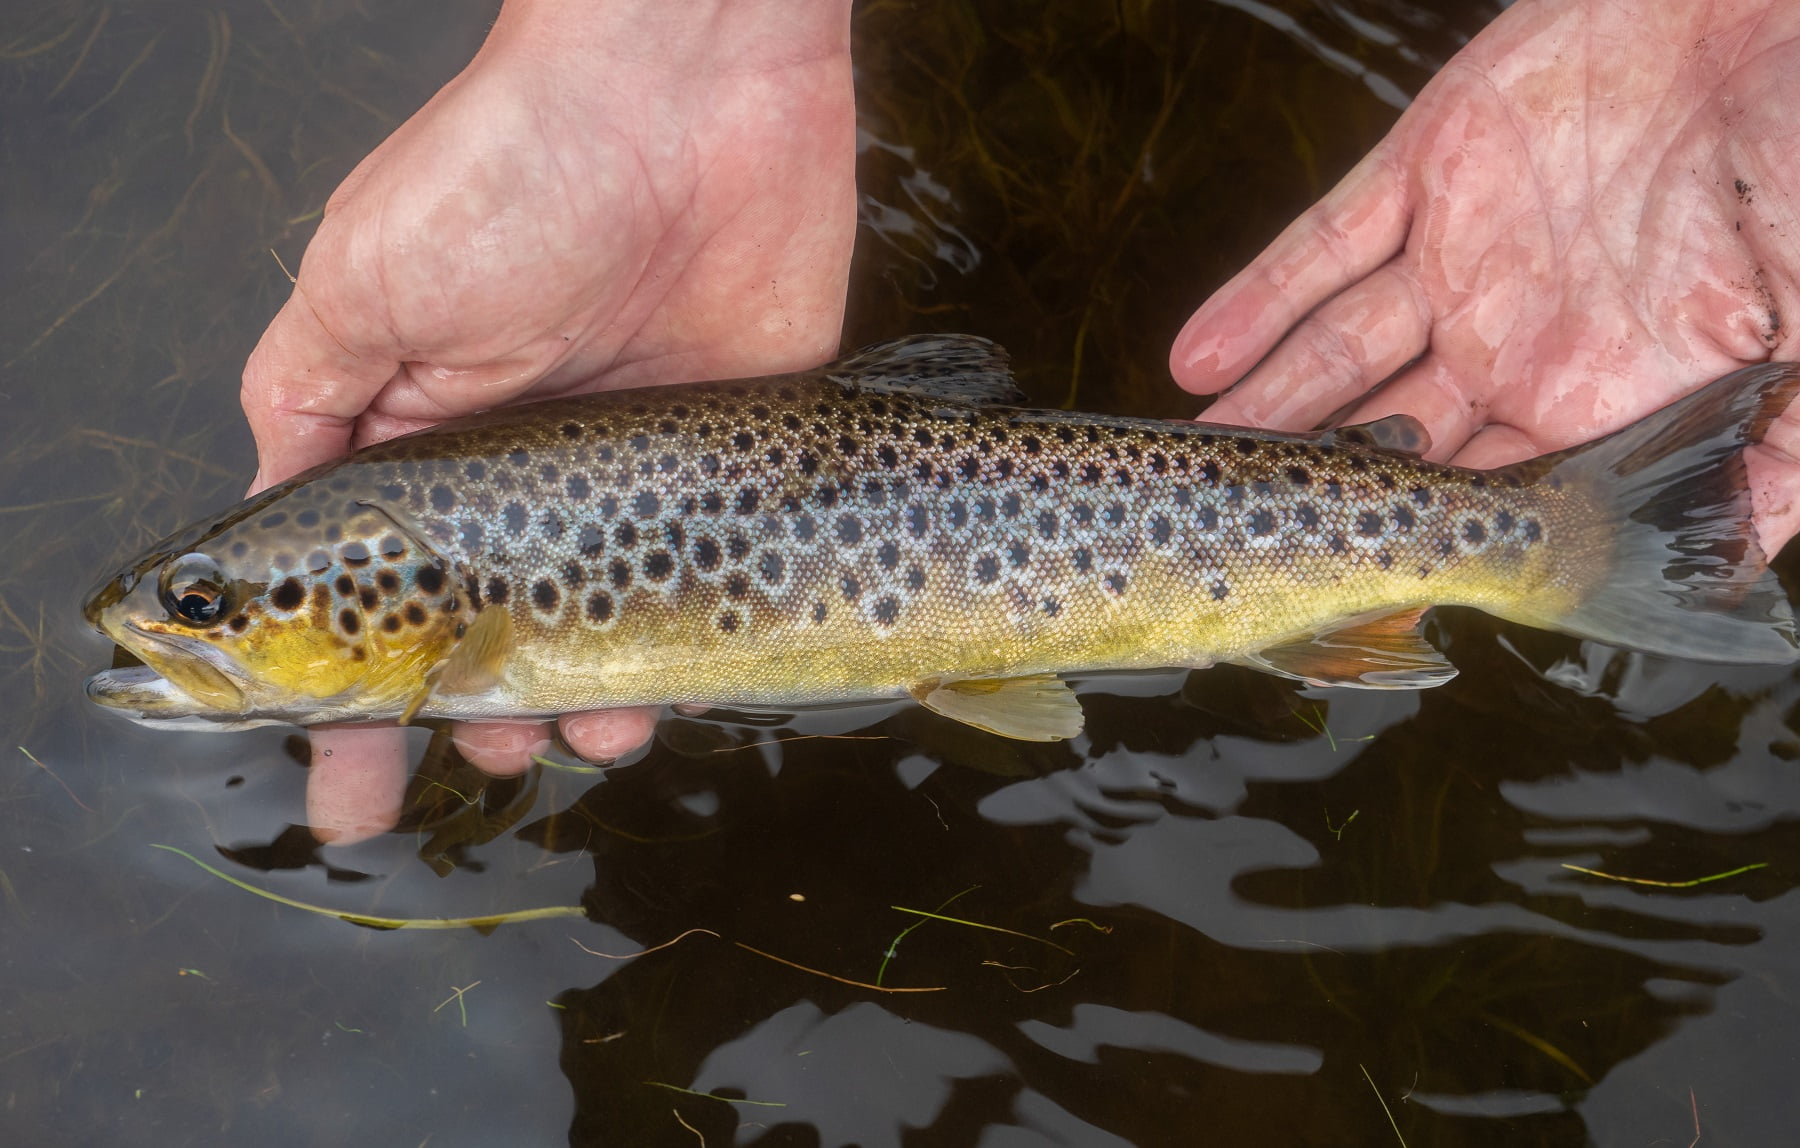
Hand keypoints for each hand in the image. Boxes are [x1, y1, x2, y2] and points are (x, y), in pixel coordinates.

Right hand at [241, 0, 855, 842]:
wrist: (690, 91)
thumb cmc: (510, 171)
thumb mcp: (367, 282)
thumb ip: (313, 404)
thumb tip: (266, 515)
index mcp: (425, 431)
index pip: (377, 593)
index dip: (352, 696)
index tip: (342, 783)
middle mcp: (526, 461)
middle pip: (492, 629)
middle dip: (470, 712)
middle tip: (475, 754)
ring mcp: (631, 462)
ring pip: (604, 624)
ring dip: (584, 699)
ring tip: (580, 734)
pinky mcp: (732, 447)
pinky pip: (713, 576)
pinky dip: (690, 649)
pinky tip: (671, 693)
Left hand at [1171, 0, 1799, 549]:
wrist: (1780, 5)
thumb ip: (1780, 450)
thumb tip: (1734, 566)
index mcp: (1594, 396)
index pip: (1482, 498)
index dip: (1411, 545)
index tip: (1339, 592)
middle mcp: (1515, 341)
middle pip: (1388, 440)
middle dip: (1313, 494)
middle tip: (1232, 540)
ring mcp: (1464, 254)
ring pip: (1340, 355)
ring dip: (1267, 410)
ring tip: (1194, 464)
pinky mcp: (1430, 164)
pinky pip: (1325, 246)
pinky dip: (1257, 301)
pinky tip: (1198, 359)